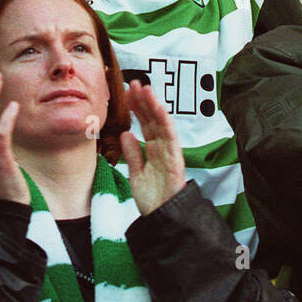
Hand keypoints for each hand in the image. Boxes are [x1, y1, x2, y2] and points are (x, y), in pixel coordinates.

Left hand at [120, 81, 185, 215]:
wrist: (162, 218)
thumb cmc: (152, 198)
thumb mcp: (136, 174)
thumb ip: (132, 154)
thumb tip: (126, 133)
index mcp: (153, 150)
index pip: (145, 124)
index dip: (137, 108)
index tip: (128, 93)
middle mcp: (162, 148)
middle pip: (152, 120)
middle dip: (144, 101)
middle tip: (134, 83)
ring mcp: (169, 152)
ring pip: (162, 123)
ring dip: (154, 105)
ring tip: (145, 88)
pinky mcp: (175, 159)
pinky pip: (170, 136)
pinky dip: (165, 121)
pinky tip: (158, 107)